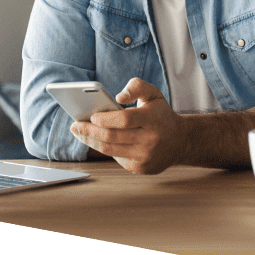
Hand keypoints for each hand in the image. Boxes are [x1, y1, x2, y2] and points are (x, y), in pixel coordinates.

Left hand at [70, 78, 185, 173]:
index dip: (106, 119)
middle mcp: (150, 140)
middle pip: (113, 137)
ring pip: (110, 149)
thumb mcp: (154, 94)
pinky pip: (116, 157)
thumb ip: (137, 86)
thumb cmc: (160, 114)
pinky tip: (95, 140)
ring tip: (79, 132)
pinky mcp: (140, 168)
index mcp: (154, 119)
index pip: (126, 120)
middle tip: (75, 125)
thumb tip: (118, 97)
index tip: (92, 116)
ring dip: (91, 141)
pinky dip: (103, 148)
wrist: (179, 141)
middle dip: (90, 131)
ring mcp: (145, 156)